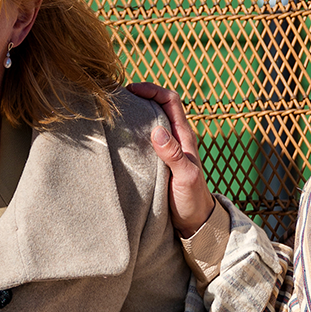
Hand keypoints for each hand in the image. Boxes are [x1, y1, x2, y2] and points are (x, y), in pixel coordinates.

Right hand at [128, 81, 214, 237]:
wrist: (195, 221)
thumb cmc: (192, 200)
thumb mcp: (185, 177)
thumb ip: (173, 155)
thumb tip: (157, 131)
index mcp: (185, 136)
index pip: (170, 100)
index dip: (153, 90)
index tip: (132, 90)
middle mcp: (176, 137)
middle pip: (159, 105)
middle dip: (141, 96)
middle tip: (117, 98)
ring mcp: (168, 148)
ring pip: (152, 120)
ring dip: (136, 112)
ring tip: (115, 113)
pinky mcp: (159, 159)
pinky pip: (146, 137)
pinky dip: (134, 130)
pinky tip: (119, 136)